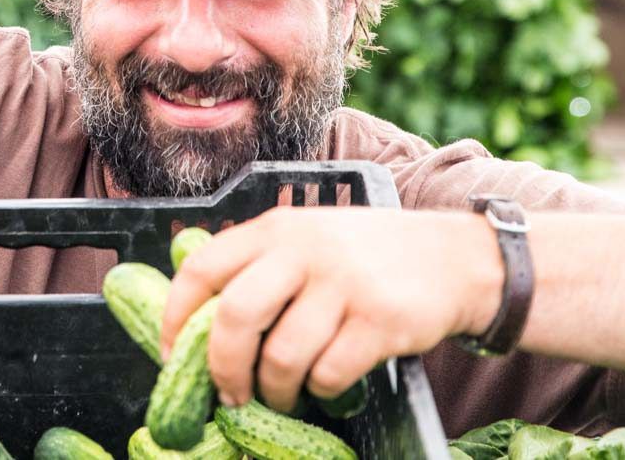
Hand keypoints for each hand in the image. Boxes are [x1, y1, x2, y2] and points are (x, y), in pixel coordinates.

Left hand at [160, 207, 501, 413]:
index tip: (171, 353)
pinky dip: (320, 390)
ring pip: (282, 355)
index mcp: (275, 228)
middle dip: (222, 367)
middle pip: (236, 316)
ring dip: (275, 390)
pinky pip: (329, 373)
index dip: (175, 315)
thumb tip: (200, 325)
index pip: (203, 267)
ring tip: (282, 397)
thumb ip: (262, 266)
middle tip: (228, 394)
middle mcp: (304, 249)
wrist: (453, 258)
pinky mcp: (379, 320)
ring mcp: (343, 284)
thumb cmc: (366, 257)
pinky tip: (326, 385)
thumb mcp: (309, 239)